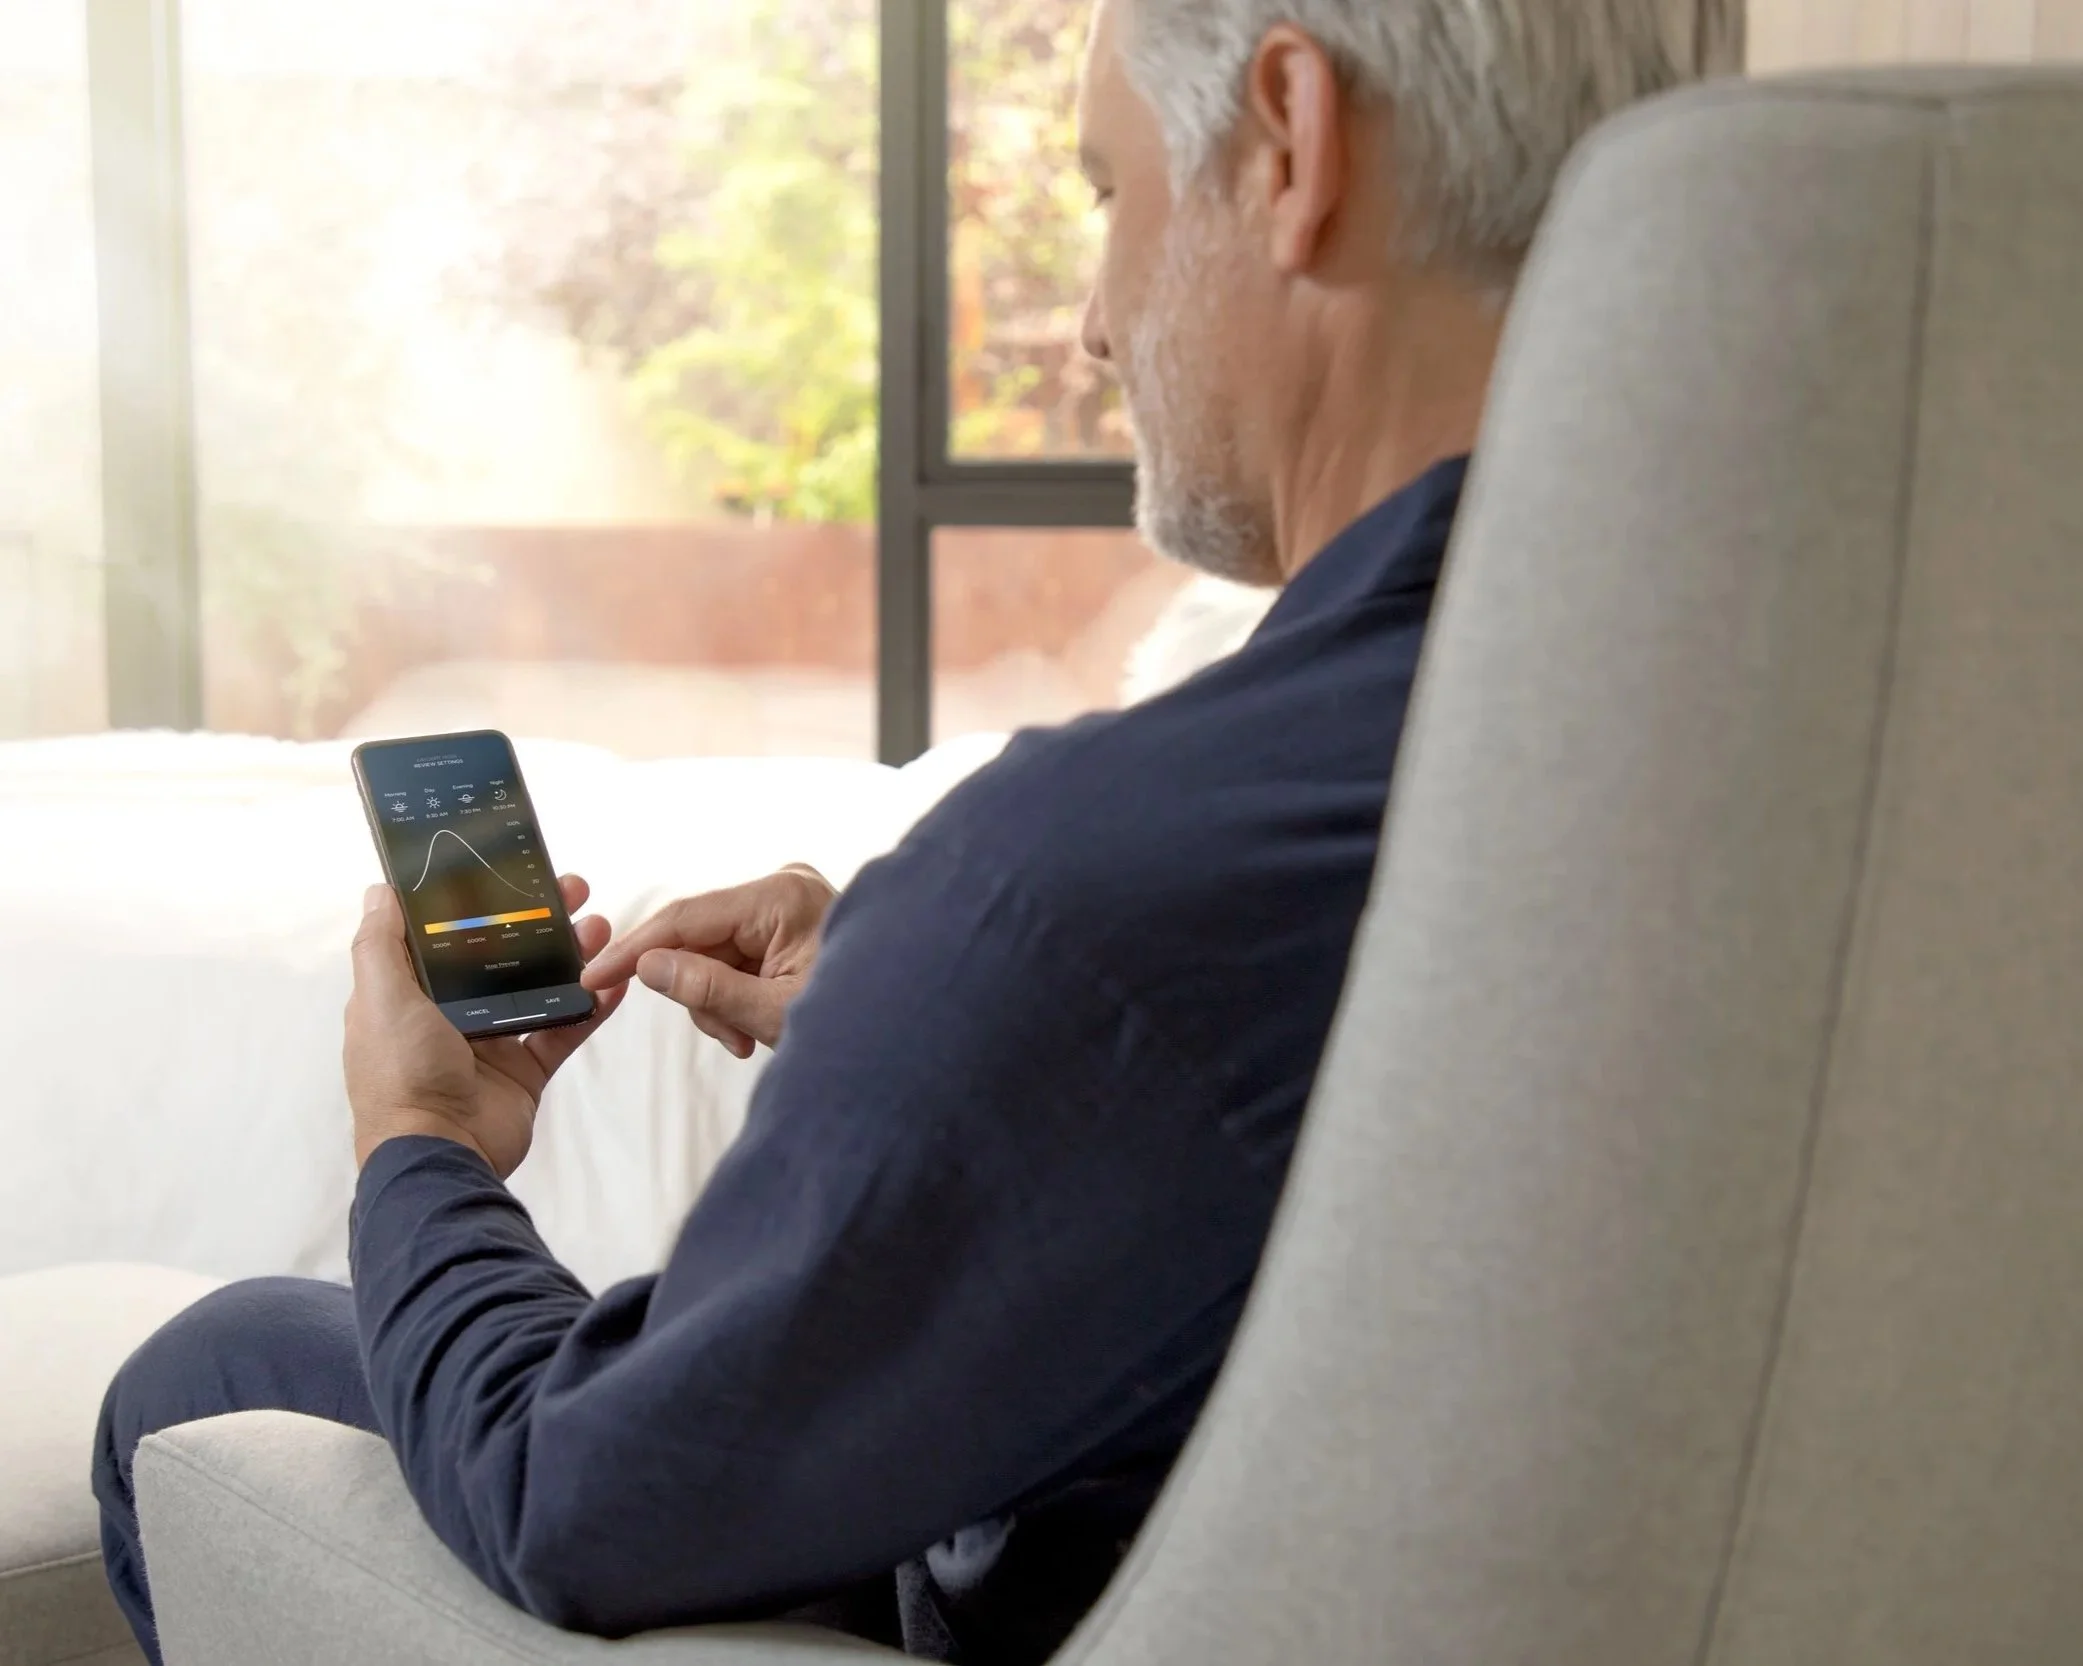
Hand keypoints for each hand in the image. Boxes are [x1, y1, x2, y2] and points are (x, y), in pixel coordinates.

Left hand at [345, 875, 625, 1178]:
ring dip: (572, 955)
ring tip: (601, 927)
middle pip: (503, 952)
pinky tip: (616, 981)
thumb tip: (381, 890)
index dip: (480, 900)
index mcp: (412, 993)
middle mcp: (450, 1013)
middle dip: (539, 919)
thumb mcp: (380, 999)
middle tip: (574, 889)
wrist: (440, 1154)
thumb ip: (380, 943)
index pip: (449, 933)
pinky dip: (591, 1006)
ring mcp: (491, 1043)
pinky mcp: (524, 1071)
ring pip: (539, 985)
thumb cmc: (400, 1075)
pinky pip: (564, 1030)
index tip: (512, 870)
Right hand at [581, 865, 835, 1058]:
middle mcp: (783, 886)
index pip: (685, 917)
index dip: (635, 949)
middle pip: (697, 937)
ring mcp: (788, 900)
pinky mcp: (790, 919)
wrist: (915, 1029)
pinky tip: (758, 1024)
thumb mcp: (773, 1013)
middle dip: (700, 993)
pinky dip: (736, 993)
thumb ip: (707, 989)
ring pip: (713, 952)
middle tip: (733, 1038)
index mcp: (781, 896)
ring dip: (719, 1001)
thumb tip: (648, 967)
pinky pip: (738, 954)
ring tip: (752, 1037)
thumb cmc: (860, 1020)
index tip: (595, 976)